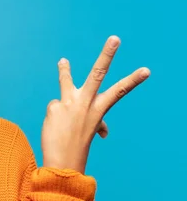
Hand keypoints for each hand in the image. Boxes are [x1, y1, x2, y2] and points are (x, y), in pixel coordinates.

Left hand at [41, 36, 149, 173]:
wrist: (63, 162)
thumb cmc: (78, 145)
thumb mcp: (91, 131)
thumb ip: (96, 122)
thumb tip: (104, 131)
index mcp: (98, 109)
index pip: (118, 92)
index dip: (133, 81)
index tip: (146, 70)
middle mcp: (85, 103)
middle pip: (97, 74)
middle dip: (106, 55)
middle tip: (115, 39)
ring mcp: (69, 104)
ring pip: (66, 81)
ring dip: (65, 70)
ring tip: (63, 61)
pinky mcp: (54, 107)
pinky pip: (54, 107)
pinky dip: (53, 116)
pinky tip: (54, 126)